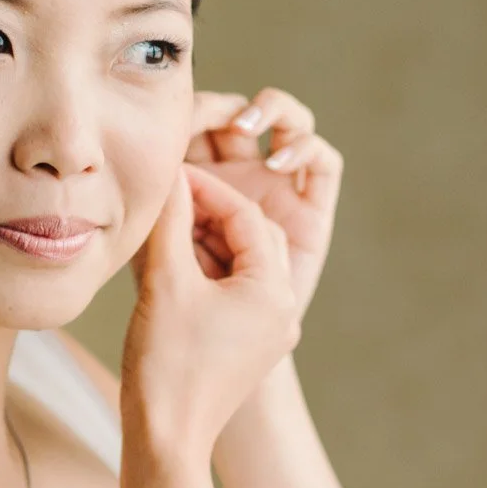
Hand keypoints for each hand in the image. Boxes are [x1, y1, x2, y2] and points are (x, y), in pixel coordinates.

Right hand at [122, 162, 301, 455]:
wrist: (167, 439)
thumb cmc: (167, 363)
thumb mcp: (166, 282)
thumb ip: (172, 222)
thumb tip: (173, 175)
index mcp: (275, 290)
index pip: (247, 216)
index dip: (207, 190)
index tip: (171, 176)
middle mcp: (283, 309)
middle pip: (255, 237)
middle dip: (214, 214)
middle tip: (172, 200)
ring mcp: (270, 332)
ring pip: (246, 265)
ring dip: (211, 243)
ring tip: (170, 231)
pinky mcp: (251, 348)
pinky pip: (238, 294)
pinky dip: (211, 272)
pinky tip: (176, 268)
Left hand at [181, 87, 343, 321]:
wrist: (210, 379)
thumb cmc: (174, 326)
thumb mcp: (162, 264)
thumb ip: (165, 216)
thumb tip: (163, 162)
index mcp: (201, 187)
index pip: (203, 136)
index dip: (191, 125)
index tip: (174, 140)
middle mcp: (245, 182)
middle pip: (244, 121)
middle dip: (228, 108)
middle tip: (212, 113)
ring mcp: (283, 193)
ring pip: (291, 127)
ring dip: (274, 112)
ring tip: (245, 125)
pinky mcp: (314, 210)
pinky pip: (323, 164)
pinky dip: (306, 149)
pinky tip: (279, 161)